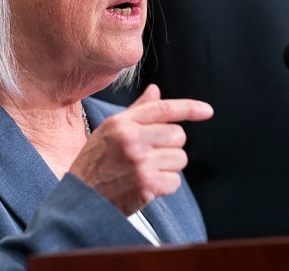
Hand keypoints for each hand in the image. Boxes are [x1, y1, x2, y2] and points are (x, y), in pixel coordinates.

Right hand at [68, 84, 212, 214]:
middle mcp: (131, 139)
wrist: (81, 199)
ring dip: (168, 167)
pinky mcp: (146, 184)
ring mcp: (139, 161)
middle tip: (151, 156)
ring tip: (145, 172)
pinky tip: (146, 186)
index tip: (207, 111)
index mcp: (121, 123)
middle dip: (170, 147)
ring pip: (179, 159)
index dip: (190, 108)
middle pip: (178, 135)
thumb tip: (156, 90)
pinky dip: (165, 186)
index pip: (163, 108)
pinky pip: (175, 181)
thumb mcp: (110, 131)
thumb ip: (137, 111)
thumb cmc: (95, 163)